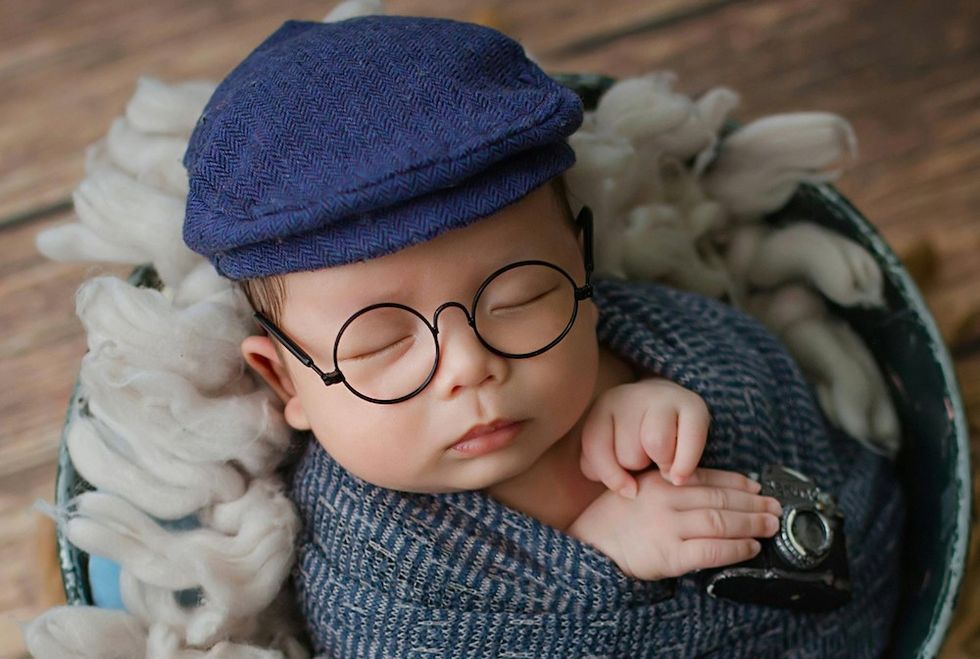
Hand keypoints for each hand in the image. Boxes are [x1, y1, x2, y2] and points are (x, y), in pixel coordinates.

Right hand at [567, 468, 781, 579]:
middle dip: (752, 503)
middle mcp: (667, 500)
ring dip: (751, 524)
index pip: (707, 478)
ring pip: (721, 522)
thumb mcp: (638, 490)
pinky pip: (712, 551)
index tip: (756, 487)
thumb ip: (668, 487)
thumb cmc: (615, 520)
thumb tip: (711, 491)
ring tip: (769, 525)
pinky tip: (750, 548)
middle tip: (774, 507)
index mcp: (660, 481)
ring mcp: (669, 528)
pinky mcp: (671, 556)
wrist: (591, 547)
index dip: (737, 483)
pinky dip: (736, 549)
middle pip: (720, 499)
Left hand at [580, 377, 710, 497]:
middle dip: (637, 467)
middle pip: (629, 453)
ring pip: (657, 446)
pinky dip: (684, 466)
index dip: (609, 475)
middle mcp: (630, 395)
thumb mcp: (607, 454)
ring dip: (661, 466)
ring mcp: (663, 397)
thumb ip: (606, 473)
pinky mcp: (694, 405)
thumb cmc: (631, 441)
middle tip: (644, 460)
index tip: (624, 486)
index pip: (595, 446)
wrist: (666, 408)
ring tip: (661, 461)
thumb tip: (631, 491)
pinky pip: (690, 445)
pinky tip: (679, 476)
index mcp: (603, 406)